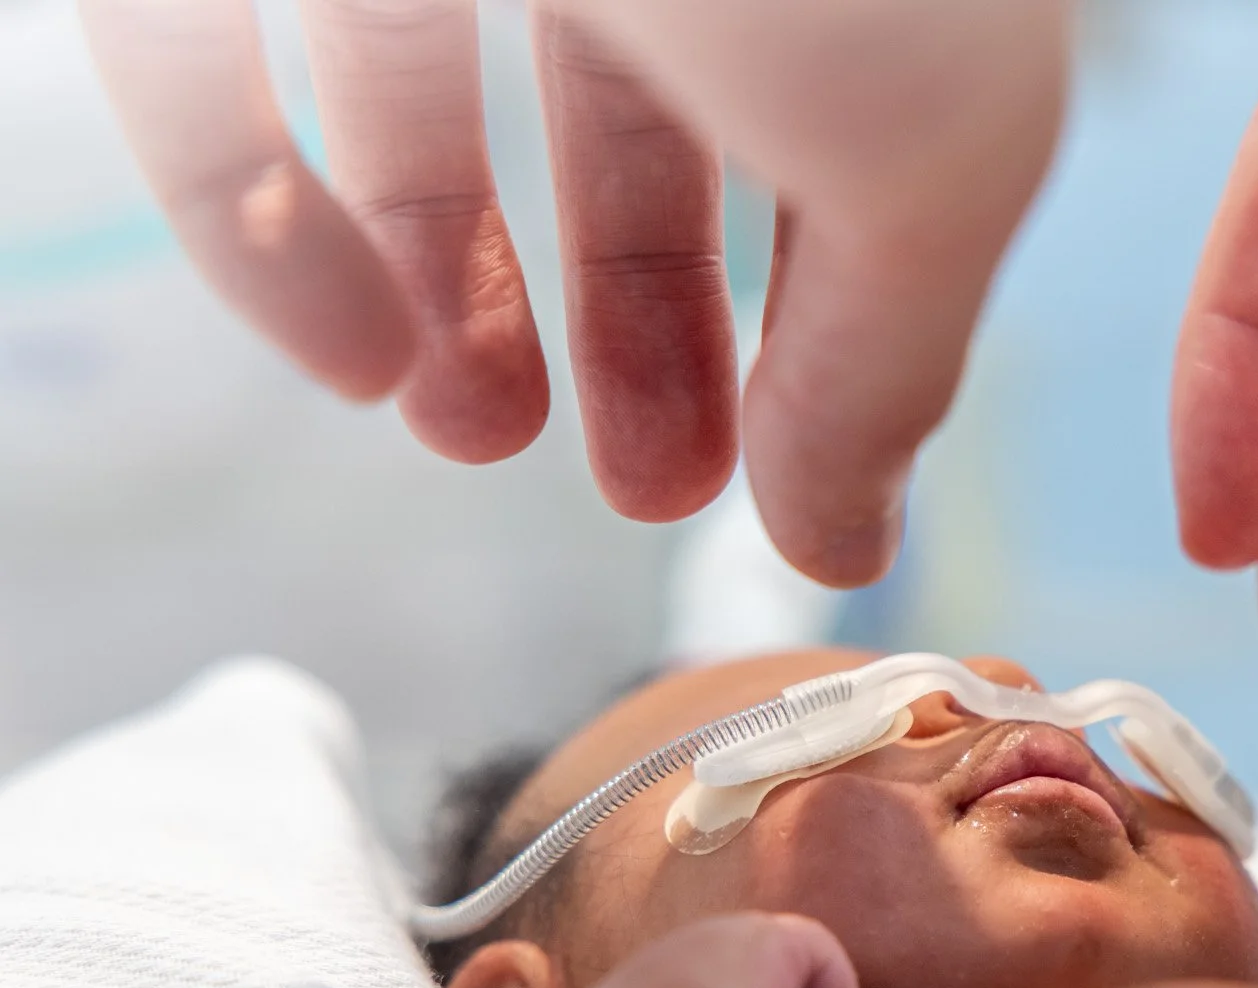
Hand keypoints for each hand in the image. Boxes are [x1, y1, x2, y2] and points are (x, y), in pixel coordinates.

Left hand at [78, 0, 1068, 581]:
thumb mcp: (926, 154)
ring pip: (416, 99)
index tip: (780, 491)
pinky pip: (215, 60)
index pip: (830, 153)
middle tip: (640, 489)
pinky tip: (347, 360)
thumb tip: (845, 542)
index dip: (814, 330)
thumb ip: (892, 358)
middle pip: (631, 129)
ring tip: (468, 439)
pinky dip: (269, 225)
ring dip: (446, 294)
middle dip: (636, 331)